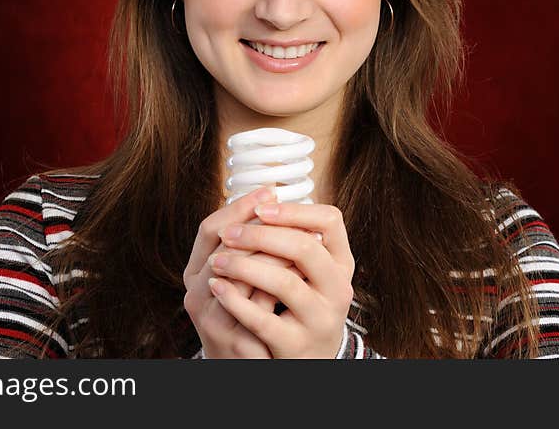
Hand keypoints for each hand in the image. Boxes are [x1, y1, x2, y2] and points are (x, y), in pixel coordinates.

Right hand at [183, 187, 298, 357]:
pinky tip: (302, 275)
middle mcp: (195, 295)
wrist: (245, 367)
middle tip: (294, 212)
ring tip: (304, 239)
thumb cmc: (243, 317)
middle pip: (227, 247)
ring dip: (278, 255)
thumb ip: (246, 247)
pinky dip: (283, 289)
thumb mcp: (237, 278)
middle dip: (265, 229)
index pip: (208, 229)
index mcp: (194, 274)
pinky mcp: (236, 343)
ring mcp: (212, 321)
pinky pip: (262, 309)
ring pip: (245, 276)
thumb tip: (272, 200)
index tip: (269, 190)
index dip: (239, 207)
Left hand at [207, 202, 354, 357]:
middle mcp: (338, 290)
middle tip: (230, 234)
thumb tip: (261, 196)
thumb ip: (293, 240)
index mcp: (341, 264)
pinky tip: (217, 286)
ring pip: (284, 282)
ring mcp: (320, 320)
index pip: (331, 221)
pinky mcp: (296, 346)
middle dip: (260, 235)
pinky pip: (262, 320)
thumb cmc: (300, 309)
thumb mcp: (309, 273)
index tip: (262, 207)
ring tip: (217, 261)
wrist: (306, 363)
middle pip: (304, 247)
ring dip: (243, 265)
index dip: (294, 210)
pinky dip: (235, 300)